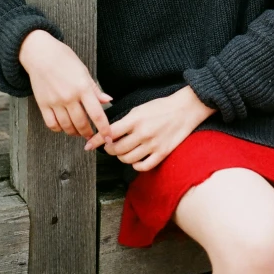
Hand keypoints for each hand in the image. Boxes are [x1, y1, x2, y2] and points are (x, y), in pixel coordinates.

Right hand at [19, 29, 113, 142]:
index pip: (97, 114)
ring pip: (67, 127)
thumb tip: (108, 100)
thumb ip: (95, 89)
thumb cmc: (64, 59)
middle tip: (93, 137)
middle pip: (82, 124)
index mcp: (83, 87)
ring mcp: (55, 102)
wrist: (40, 54)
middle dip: (89, 134)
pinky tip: (64, 127)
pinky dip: (59, 129)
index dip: (104, 129)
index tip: (108, 138)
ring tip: (79, 132)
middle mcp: (69, 97)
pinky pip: (52, 124)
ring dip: (75, 133)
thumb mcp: (83, 70)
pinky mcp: (43, 104)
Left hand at [84, 86, 215, 171]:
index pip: (109, 133)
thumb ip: (125, 122)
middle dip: (109, 149)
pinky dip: (135, 165)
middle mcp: (142, 133)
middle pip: (116, 149)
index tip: (88, 145)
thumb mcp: (139, 109)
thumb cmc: (161, 107)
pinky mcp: (162, 153)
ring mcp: (152, 144)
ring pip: (127, 160)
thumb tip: (109, 133)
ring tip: (122, 152)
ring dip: (121, 157)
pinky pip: (143, 166)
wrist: (184, 109)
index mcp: (135, 119)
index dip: (96, 140)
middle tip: (109, 147)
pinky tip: (135, 159)